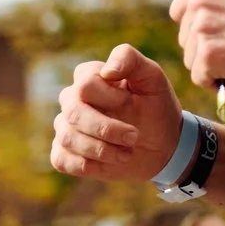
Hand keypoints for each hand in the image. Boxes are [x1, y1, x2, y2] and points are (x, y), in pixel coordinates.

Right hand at [53, 45, 185, 183]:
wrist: (162, 146)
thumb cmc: (156, 107)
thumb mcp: (152, 79)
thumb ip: (130, 60)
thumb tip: (107, 71)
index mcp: (89, 78)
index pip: (85, 84)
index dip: (109, 97)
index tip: (130, 101)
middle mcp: (72, 101)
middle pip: (73, 113)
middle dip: (106, 129)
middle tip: (134, 137)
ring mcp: (66, 128)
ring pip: (68, 138)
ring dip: (102, 150)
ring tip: (127, 153)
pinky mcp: (64, 154)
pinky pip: (62, 160)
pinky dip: (87, 164)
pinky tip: (110, 162)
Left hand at [168, 0, 224, 89]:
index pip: (181, 12)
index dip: (203, 25)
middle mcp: (199, 1)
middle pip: (186, 37)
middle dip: (209, 46)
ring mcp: (203, 28)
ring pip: (192, 58)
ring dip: (213, 65)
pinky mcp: (210, 55)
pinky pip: (200, 76)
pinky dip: (217, 80)